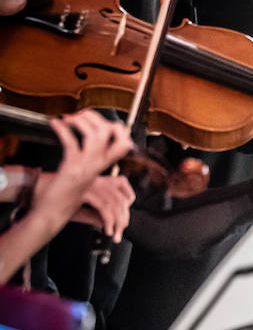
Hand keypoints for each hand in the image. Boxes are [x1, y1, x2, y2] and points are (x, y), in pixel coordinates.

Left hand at [27, 111, 133, 242]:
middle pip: (110, 133)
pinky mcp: (71, 168)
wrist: (52, 213)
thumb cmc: (64, 195)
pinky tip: (56, 124)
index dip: (117, 128)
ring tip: (71, 119)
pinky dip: (62, 129)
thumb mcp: (84, 176)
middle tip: (82, 116)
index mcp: (101, 166)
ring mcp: (86, 166)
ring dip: (82, 121)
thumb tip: (91, 141)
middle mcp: (97, 165)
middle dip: (95, 118)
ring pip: (95, 136)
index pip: (123, 143)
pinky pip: (71, 143)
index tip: (102, 121)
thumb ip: (91, 161)